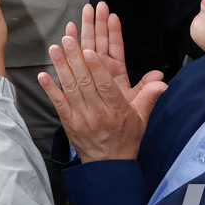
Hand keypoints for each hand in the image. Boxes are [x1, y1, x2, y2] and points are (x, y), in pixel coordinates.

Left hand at [37, 3, 166, 161]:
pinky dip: (50, 89)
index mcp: (117, 110)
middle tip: (68, 39)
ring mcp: (81, 117)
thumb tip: (162, 81)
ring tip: (55, 48)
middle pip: (85, 81)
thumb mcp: (142, 119)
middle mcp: (98, 112)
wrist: (108, 165)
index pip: (106, 86)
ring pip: (70, 88)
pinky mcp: (68, 122)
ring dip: (61, 67)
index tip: (89, 51)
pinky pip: (58, 103)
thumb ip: (149, 97)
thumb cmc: (126, 138)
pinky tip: (42, 75)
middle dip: (75, 58)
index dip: (97, 68)